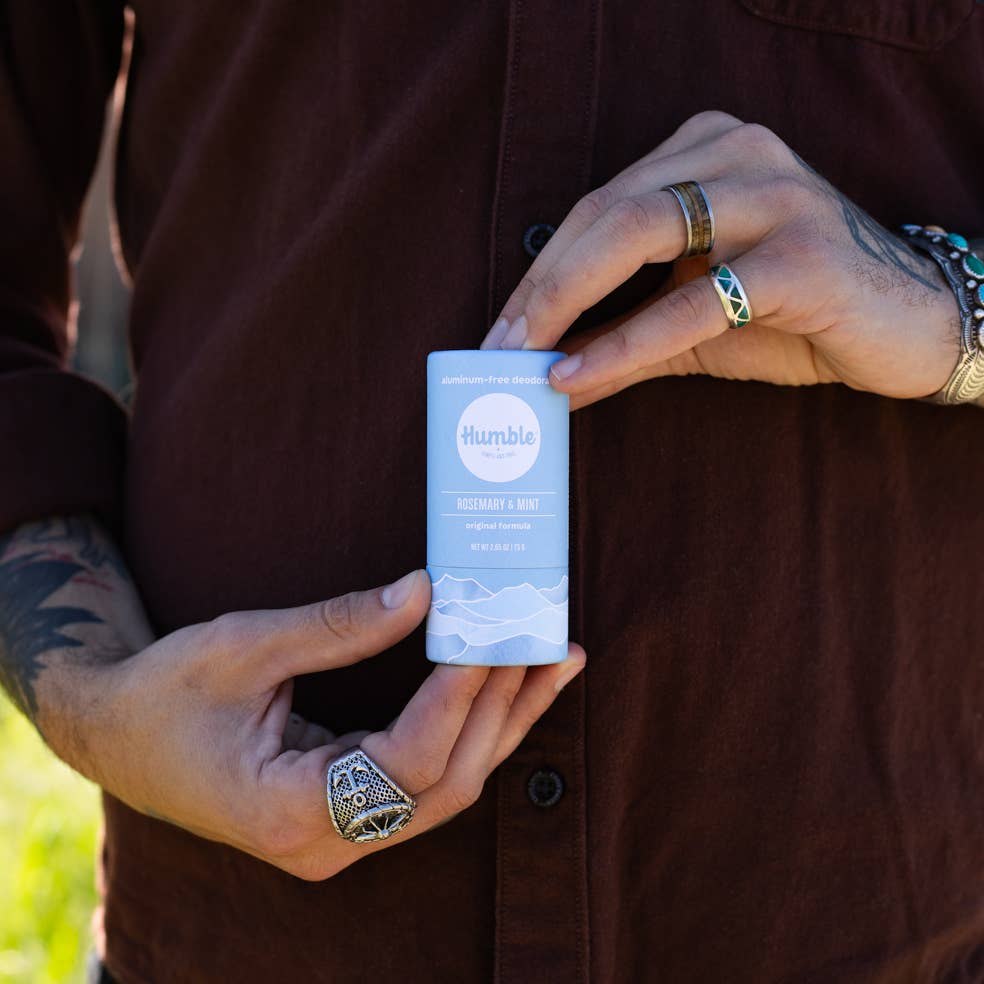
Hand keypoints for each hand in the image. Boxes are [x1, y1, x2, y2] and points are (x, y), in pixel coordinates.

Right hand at [70, 569, 585, 879]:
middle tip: (546, 641)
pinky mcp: (347, 813)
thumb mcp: (244, 647)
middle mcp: (324, 842)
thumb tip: (425, 591)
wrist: (116, 734)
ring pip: (448, 787)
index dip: (457, 697)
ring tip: (553, 661)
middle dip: (501, 709)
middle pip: (445, 784)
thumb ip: (339, 626)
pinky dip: (470, 729)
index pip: (407, 763)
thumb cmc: (165, 693)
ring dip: (501, 721)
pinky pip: (427, 779)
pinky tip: (504, 688)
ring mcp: (339, 836)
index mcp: (289, 812)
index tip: (490, 634)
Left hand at [480, 111, 960, 408]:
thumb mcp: (692, 326)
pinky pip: (693, 301)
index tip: (498, 331)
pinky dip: (625, 342)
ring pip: (638, 234)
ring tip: (523, 360)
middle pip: (606, 212)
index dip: (540, 273)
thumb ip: (621, 336)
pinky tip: (578, 375)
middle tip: (496, 349)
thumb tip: (546, 374)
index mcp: (705, 152)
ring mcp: (774, 194)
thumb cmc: (795, 318)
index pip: (598, 207)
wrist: (907, 328)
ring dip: (566, 302)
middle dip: (541, 288)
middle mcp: (737, 154)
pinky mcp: (802, 255)